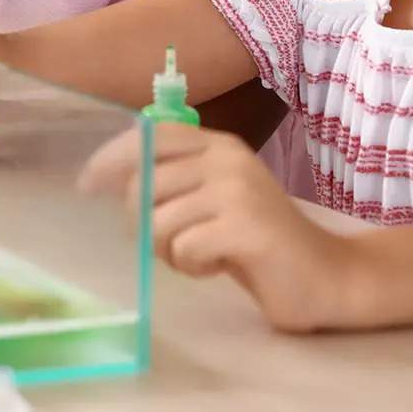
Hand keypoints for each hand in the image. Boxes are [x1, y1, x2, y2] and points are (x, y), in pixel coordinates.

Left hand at [79, 124, 363, 332]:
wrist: (327, 276)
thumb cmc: (257, 240)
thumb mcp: (212, 198)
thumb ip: (171, 181)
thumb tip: (104, 180)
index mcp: (216, 144)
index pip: (148, 136)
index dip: (110, 158)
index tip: (85, 186)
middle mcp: (226, 158)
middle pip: (142, 184)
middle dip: (141, 223)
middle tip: (172, 243)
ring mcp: (238, 190)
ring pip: (157, 221)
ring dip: (170, 251)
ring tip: (203, 254)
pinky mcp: (246, 227)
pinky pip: (185, 248)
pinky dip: (193, 266)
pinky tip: (220, 265)